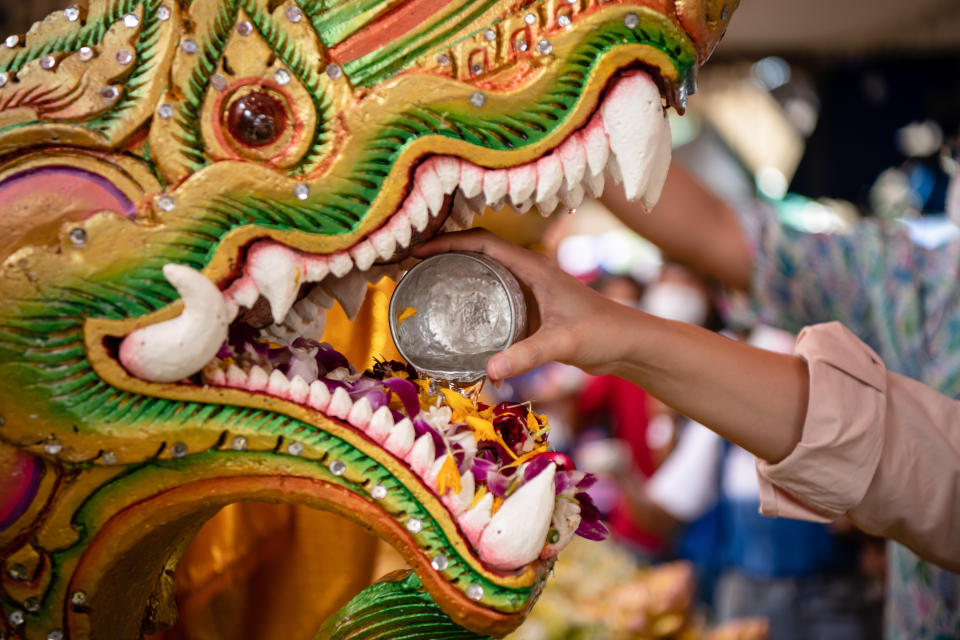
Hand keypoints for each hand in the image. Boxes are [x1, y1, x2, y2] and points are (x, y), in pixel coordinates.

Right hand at [413, 229, 637, 382]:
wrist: (629, 344)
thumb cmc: (603, 333)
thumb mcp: (562, 342)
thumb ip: (527, 355)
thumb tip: (488, 371)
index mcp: (534, 267)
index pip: (484, 243)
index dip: (449, 242)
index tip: (418, 251)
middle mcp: (530, 272)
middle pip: (479, 251)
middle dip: (444, 253)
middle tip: (411, 266)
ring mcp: (531, 289)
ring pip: (485, 271)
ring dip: (456, 272)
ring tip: (424, 283)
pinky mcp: (533, 308)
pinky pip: (494, 293)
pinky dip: (472, 295)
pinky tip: (456, 315)